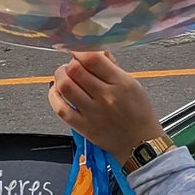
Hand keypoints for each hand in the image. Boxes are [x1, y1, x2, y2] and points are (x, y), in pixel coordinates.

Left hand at [48, 52, 164, 163]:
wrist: (140, 144)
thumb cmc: (139, 114)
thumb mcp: (133, 84)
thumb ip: (112, 67)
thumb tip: (95, 51)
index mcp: (121, 83)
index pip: (93, 59)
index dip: (80, 51)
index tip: (79, 51)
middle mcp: (106, 97)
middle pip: (76, 70)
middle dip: (71, 62)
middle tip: (74, 64)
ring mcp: (92, 112)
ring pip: (65, 86)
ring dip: (61, 75)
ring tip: (65, 74)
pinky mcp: (83, 126)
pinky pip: (60, 108)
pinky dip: (54, 95)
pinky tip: (56, 89)